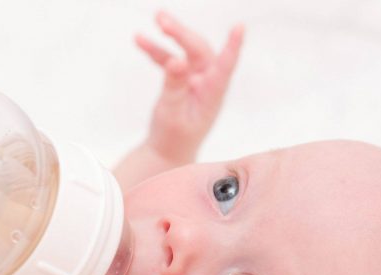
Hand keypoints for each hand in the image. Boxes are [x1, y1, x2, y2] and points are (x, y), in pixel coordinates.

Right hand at [136, 11, 243, 163]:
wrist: (167, 150)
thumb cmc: (174, 136)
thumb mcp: (172, 113)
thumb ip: (175, 86)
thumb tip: (178, 60)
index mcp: (212, 94)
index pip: (224, 67)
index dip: (232, 47)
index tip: (239, 28)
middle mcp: (207, 83)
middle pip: (199, 50)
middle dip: (182, 33)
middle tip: (162, 20)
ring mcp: (195, 80)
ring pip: (186, 51)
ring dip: (171, 35)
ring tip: (157, 18)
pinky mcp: (183, 79)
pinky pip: (171, 60)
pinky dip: (157, 51)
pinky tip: (141, 40)